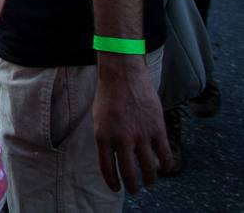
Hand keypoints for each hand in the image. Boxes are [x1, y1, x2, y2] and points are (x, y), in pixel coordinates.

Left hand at [93, 56, 170, 192]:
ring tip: (150, 182)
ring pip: (149, 168)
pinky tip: (164, 168)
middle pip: (129, 173)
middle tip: (135, 190)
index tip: (117, 189)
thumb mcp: (98, 119)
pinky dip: (166, 165)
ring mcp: (140, 135)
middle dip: (133, 186)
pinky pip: (165, 154)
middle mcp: (121, 139)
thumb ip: (106, 139)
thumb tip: (116, 159)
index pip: (107, 168)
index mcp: (102, 136)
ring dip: (150, 179)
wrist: (122, 75)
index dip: (113, 182)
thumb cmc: (109, 97)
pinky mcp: (157, 128)